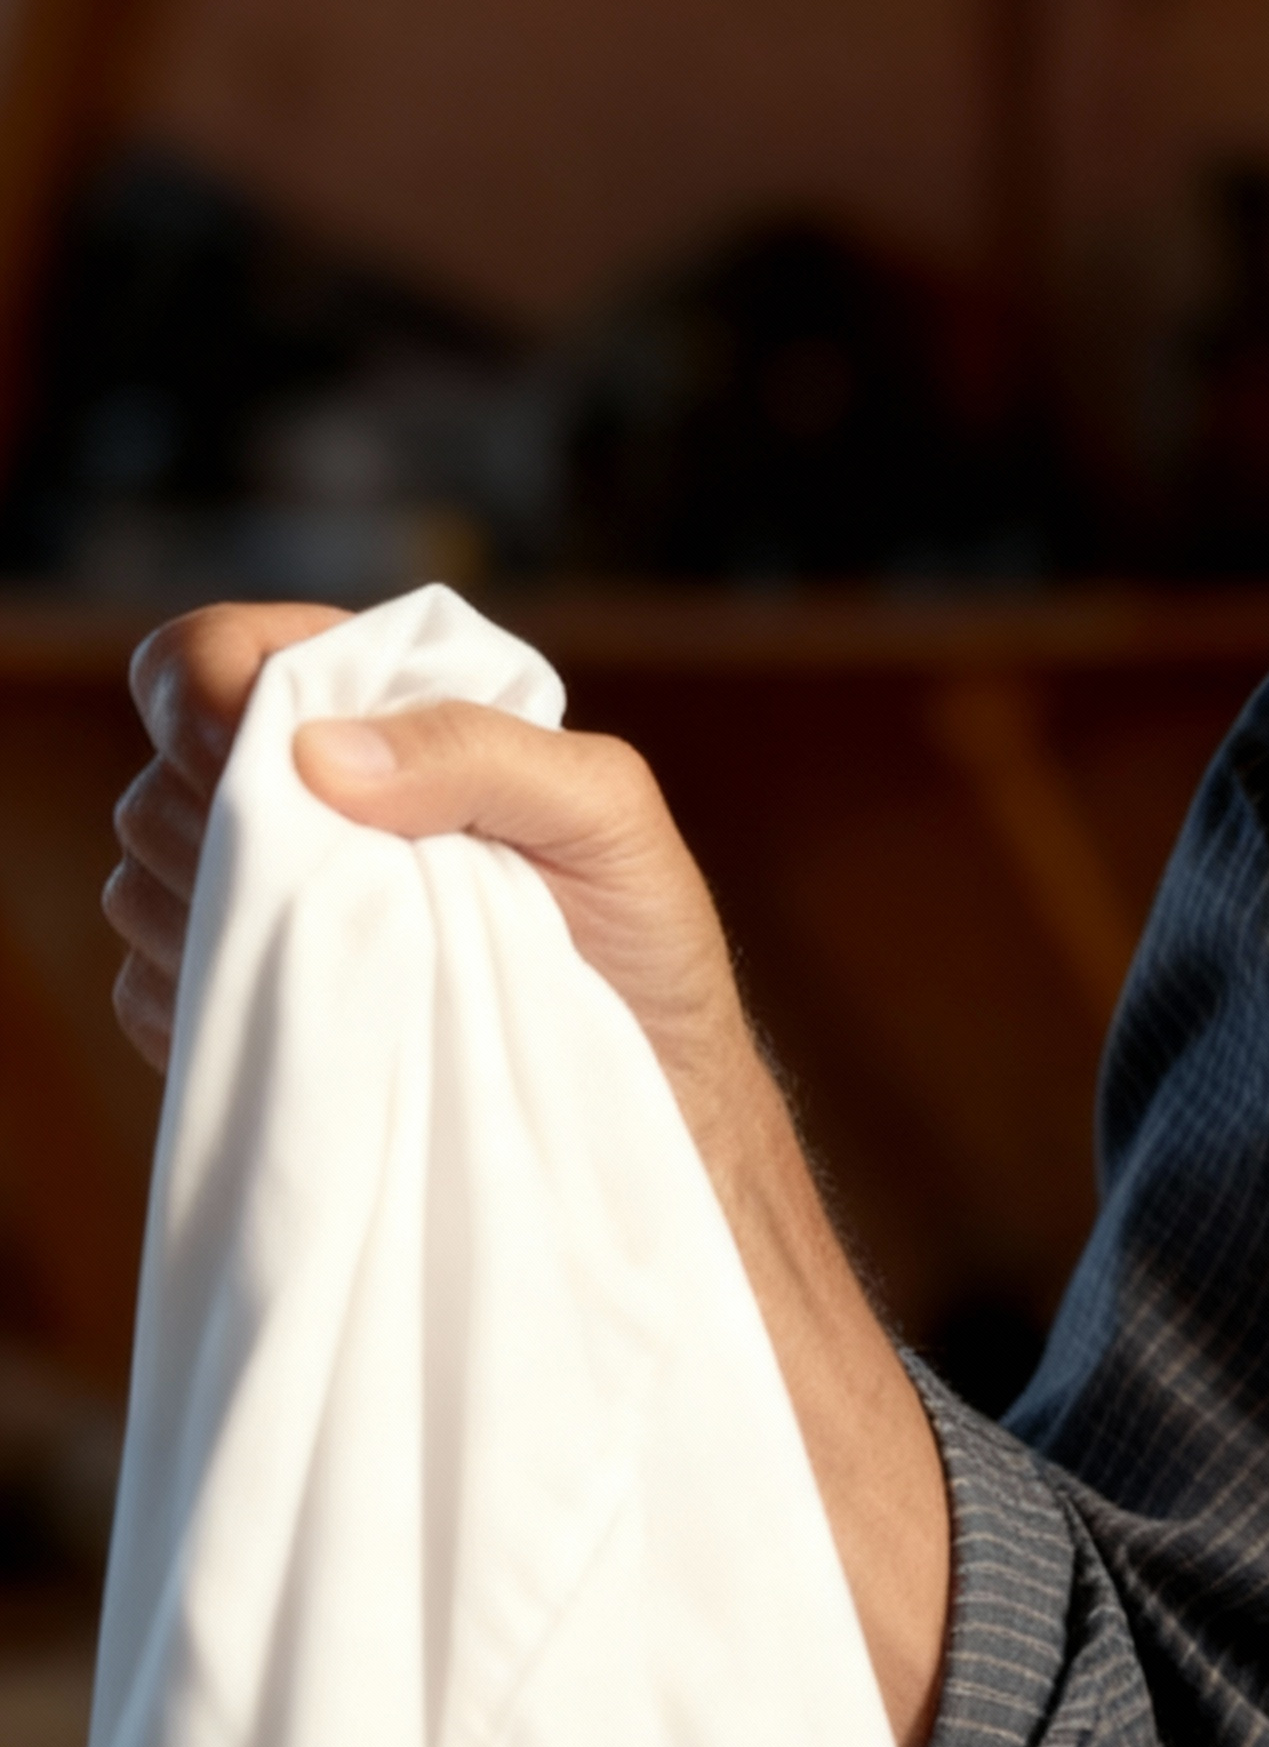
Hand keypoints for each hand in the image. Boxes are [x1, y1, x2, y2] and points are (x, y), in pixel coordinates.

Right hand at [108, 604, 779, 1166]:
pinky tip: (331, 1019)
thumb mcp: (604, 812)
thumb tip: (318, 752)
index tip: (252, 751)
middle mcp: (295, 804)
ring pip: (139, 886)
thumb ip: (482, 750)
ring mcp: (254, 912)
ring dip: (236, 922)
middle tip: (359, 882)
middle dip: (230, 825)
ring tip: (374, 955)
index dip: (201, 689)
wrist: (650, 1091)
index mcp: (374, 717)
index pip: (218, 655)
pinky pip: (156, 993)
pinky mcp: (237, 1010)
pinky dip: (229, 1008)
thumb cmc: (643, 935)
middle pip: (160, 781)